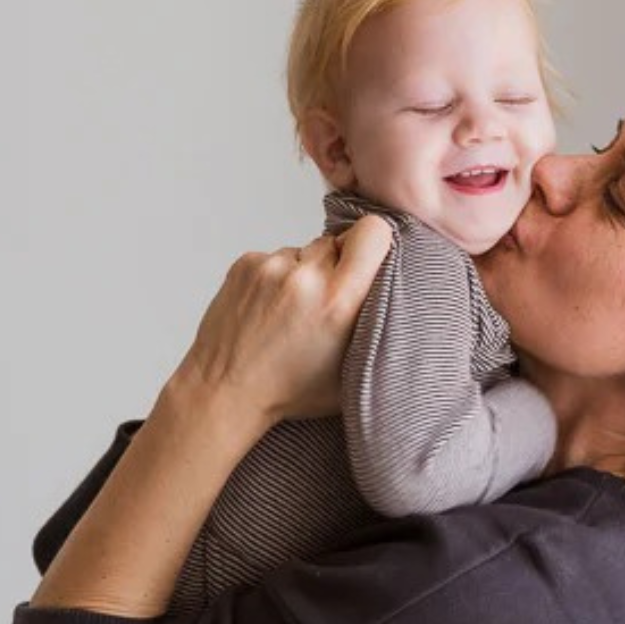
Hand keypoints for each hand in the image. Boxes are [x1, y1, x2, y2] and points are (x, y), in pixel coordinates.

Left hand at [168, 215, 394, 432]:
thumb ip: (378, 328)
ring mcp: (271, 267)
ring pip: (305, 251)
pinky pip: (276, 257)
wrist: (224, 391)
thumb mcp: (352, 373)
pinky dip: (277, 278)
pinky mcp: (245, 263)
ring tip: (292, 313)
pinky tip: (269, 311)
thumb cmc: (289, 391)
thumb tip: (400, 293)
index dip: (374, 243)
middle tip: (326, 302)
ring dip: (305, 273)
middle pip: (338, 241)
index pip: (373, 232)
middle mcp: (306, 278)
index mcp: (339, 303)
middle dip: (338, 266)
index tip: (368, 264)